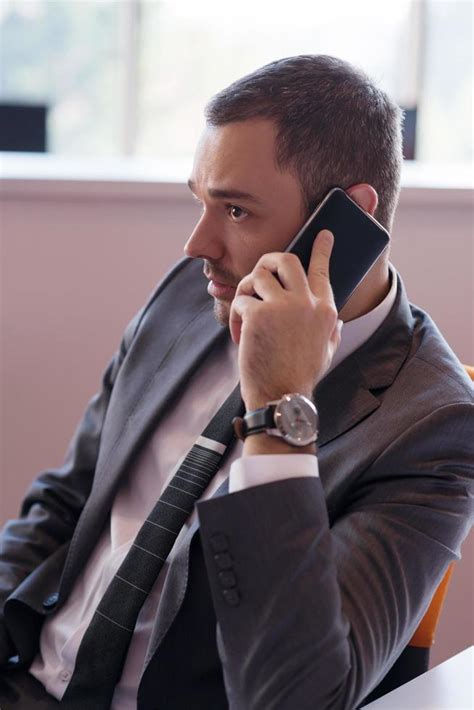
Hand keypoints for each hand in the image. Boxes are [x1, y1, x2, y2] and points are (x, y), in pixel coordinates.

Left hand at [229, 229, 342, 410]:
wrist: (281, 397)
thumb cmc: (300, 376)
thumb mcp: (326, 351)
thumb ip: (332, 331)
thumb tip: (338, 319)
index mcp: (326, 310)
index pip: (323, 270)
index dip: (322, 249)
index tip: (323, 233)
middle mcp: (307, 303)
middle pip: (286, 259)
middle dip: (269, 261)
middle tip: (260, 273)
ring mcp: (283, 307)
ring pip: (258, 275)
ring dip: (247, 290)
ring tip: (244, 312)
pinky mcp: (258, 315)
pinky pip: (241, 301)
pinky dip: (235, 317)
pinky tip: (239, 335)